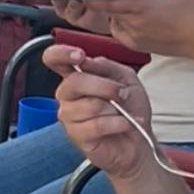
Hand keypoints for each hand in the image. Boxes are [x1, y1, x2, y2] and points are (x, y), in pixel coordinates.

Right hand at [42, 46, 157, 179]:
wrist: (139, 139)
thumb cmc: (130, 108)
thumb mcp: (126, 79)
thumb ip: (107, 67)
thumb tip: (88, 62)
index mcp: (76, 77)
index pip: (53, 59)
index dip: (61, 54)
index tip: (80, 56)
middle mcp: (67, 95)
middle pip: (75, 82)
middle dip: (105, 87)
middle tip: (123, 94)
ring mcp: (69, 117)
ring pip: (89, 105)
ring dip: (115, 109)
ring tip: (123, 114)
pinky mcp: (77, 136)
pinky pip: (97, 125)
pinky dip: (118, 123)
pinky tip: (125, 125)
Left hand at [103, 0, 193, 58]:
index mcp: (141, 6)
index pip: (107, 2)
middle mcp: (134, 23)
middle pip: (109, 11)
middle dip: (107, 2)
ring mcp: (136, 36)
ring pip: (115, 23)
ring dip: (116, 14)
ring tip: (127, 6)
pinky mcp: (139, 46)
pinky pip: (121, 34)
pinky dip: (121, 27)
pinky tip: (132, 20)